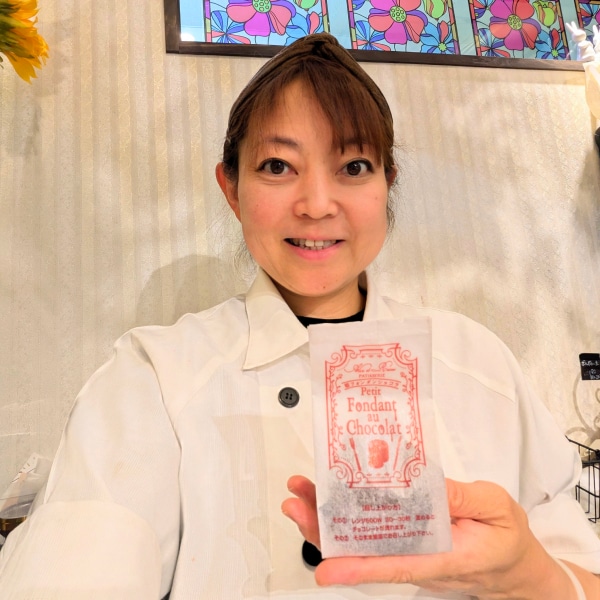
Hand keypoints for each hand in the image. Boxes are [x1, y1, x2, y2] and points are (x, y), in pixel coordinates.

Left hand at [282, 476, 573, 598]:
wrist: (513, 563)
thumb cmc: (506, 538)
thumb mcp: (497, 507)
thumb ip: (462, 497)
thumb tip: (424, 483)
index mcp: (444, 557)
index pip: (395, 565)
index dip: (359, 568)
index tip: (326, 568)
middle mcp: (419, 559)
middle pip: (364, 551)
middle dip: (325, 530)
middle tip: (297, 504)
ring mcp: (410, 552)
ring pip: (361, 542)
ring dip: (328, 519)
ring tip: (302, 495)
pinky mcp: (406, 543)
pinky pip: (372, 533)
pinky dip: (348, 515)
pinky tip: (329, 497)